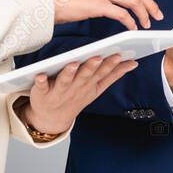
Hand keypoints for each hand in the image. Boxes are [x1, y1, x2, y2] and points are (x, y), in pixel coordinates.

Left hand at [21, 54, 135, 133]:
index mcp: (89, 85)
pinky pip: (40, 87)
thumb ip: (114, 74)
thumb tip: (133, 62)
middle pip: (85, 76)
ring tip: (73, 63)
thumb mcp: (97, 88)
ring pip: (65, 81)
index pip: (101, 73)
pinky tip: (39, 75)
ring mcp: (59, 91)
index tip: (118, 54)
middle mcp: (76, 88)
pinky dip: (40, 82)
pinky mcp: (42, 92)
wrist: (52, 119)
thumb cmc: (76, 97)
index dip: (110, 64)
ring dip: (69, 73)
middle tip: (98, 56)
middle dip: (92, 67)